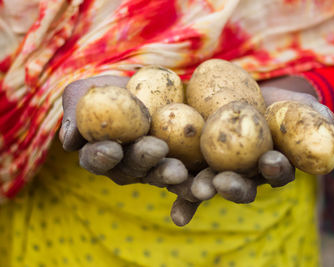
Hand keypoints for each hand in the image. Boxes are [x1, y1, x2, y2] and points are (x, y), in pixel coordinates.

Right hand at [60, 75, 187, 185]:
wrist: (151, 84)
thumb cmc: (113, 88)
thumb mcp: (88, 90)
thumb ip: (75, 110)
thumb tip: (69, 141)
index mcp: (102, 152)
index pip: (96, 159)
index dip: (101, 156)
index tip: (111, 148)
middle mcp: (128, 166)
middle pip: (133, 169)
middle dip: (143, 160)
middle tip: (156, 149)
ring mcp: (155, 168)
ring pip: (161, 176)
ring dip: (171, 177)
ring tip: (181, 172)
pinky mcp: (182, 165)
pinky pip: (188, 178)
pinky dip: (194, 186)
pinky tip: (203, 190)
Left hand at [168, 75, 333, 225]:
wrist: (244, 94)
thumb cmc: (276, 103)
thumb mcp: (295, 104)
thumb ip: (312, 113)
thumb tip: (331, 120)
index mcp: (272, 165)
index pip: (277, 172)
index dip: (275, 169)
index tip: (271, 161)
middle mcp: (247, 174)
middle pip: (242, 186)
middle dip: (234, 186)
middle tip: (223, 183)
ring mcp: (220, 171)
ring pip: (212, 185)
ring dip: (203, 190)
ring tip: (196, 189)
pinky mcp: (196, 165)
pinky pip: (187, 181)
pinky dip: (182, 197)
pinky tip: (177, 214)